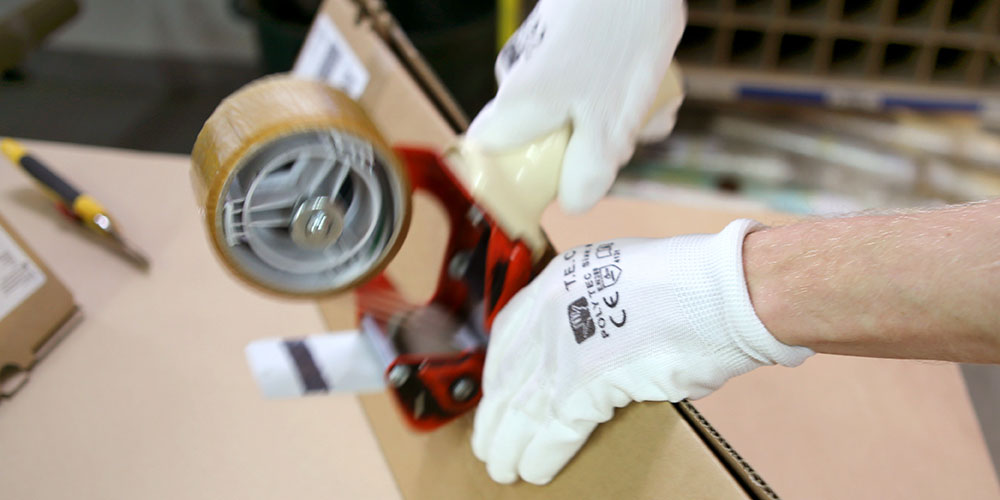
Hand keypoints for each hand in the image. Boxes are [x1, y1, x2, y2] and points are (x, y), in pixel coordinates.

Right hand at [466, 0, 685, 212]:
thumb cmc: (618, 35)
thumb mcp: (611, 120)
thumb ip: (589, 167)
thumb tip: (574, 203)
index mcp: (517, 108)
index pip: (490, 160)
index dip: (523, 182)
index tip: (560, 185)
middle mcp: (517, 84)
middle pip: (543, 142)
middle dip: (590, 149)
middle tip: (626, 137)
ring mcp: (540, 61)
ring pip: (574, 113)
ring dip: (614, 119)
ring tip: (646, 102)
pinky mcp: (564, 44)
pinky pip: (589, 85)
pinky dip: (618, 91)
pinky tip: (646, 80)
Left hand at [471, 220, 812, 483]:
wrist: (724, 290)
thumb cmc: (693, 283)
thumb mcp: (622, 277)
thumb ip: (592, 307)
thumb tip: (589, 346)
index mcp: (558, 280)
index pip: (508, 334)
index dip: (498, 373)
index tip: (495, 395)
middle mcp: (550, 311)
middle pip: (508, 377)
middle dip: (495, 417)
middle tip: (489, 443)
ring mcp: (564, 347)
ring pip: (521, 409)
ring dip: (510, 445)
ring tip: (504, 469)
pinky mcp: (586, 383)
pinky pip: (553, 429)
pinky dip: (542, 454)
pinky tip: (534, 471)